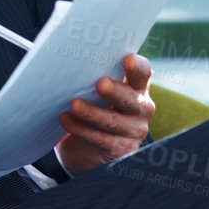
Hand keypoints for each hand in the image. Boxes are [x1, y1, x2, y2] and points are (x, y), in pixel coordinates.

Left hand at [55, 53, 154, 175]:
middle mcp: (141, 108)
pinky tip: (65, 119)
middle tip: (100, 83)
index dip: (137, 67)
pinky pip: (99, 138)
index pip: (143, 74)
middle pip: (130, 99)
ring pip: (112, 121)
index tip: (128, 58)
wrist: (85, 148)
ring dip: (92, 112)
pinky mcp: (120, 149)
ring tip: (74, 104)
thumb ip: (95, 76)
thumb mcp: (98, 91)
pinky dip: (80, 128)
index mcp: (138, 88)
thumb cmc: (93, 107)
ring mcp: (133, 131)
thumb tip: (72, 62)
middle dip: (115, 91)